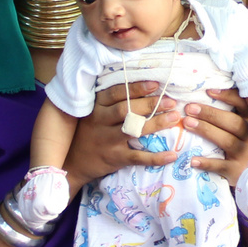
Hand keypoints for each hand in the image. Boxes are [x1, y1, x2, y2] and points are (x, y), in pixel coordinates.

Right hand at [62, 81, 178, 192]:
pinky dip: (155, 157)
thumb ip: (111, 100)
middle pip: (126, 110)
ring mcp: (108, 141)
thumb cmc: (89, 132)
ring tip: (174, 117)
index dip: (136, 88)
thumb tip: (142, 84)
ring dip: (156, 124)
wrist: (73, 163)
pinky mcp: (115, 158)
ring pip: (133, 131)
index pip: (116, 93)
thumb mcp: (93, 112)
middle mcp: (100, 122)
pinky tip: (172, 155)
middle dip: (150, 104)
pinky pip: (137, 157)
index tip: (155, 84)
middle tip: (171, 101)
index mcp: (96, 107)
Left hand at [186, 88, 247, 185]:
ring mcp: (245, 154)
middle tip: (189, 108)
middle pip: (233, 122)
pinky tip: (193, 159)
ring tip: (187, 123)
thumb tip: (206, 91)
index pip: (244, 106)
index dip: (228, 97)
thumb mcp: (241, 129)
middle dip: (210, 114)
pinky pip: (221, 166)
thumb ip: (230, 113)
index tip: (208, 91)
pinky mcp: (237, 171)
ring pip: (227, 141)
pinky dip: (207, 162)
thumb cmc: (240, 146)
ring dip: (206, 131)